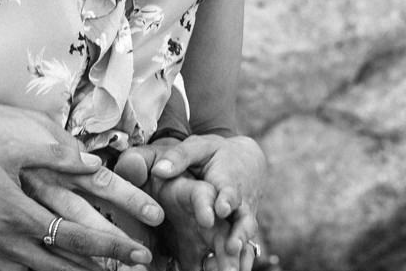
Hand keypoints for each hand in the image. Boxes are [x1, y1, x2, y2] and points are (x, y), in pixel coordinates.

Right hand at [0, 98, 163, 269]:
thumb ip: (54, 155)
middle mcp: (10, 245)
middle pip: (66, 268)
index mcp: (22, 217)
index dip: (113, 246)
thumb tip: (93, 160)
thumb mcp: (9, 149)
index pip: (79, 238)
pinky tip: (51, 270)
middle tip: (134, 269)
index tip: (140, 250)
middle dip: (102, 270)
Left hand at [142, 133, 267, 270]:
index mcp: (228, 179)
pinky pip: (243, 249)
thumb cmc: (215, 153)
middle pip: (243, 220)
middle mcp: (240, 203)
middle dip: (239, 234)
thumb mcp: (198, 147)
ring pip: (244, 238)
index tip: (222, 208)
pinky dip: (239, 261)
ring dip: (239, 253)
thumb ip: (179, 157)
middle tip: (231, 247)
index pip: (229, 190)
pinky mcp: (240, 231)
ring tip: (231, 270)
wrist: (246, 162)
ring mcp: (242, 219)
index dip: (227, 200)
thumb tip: (159, 170)